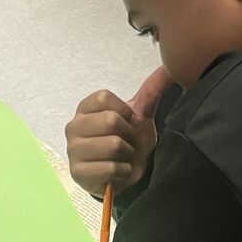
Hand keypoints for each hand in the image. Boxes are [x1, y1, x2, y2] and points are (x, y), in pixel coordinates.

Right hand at [65, 66, 170, 196]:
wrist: (124, 174)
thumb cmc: (128, 142)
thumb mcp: (140, 115)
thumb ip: (151, 91)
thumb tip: (168, 66)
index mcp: (85, 109)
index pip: (103, 97)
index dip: (124, 111)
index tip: (128, 121)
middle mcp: (73, 127)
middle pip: (110, 120)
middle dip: (129, 134)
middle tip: (128, 143)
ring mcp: (73, 150)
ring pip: (113, 144)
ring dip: (128, 154)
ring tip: (124, 157)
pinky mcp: (77, 173)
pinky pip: (111, 167)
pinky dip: (124, 170)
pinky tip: (119, 171)